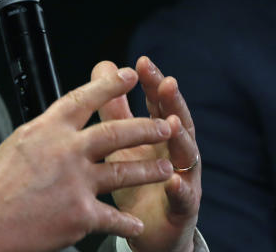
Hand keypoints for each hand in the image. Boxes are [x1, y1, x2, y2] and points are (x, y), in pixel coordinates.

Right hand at [0, 67, 174, 251]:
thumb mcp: (15, 145)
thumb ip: (44, 136)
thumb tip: (58, 128)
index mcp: (46, 129)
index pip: (84, 99)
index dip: (109, 85)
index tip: (129, 75)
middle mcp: (65, 150)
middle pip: (117, 133)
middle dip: (147, 128)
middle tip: (167, 125)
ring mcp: (77, 182)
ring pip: (125, 172)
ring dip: (150, 170)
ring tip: (166, 168)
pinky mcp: (82, 214)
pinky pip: (115, 217)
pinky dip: (127, 223)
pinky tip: (135, 225)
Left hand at [95, 58, 200, 251]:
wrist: (146, 230)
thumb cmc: (135, 179)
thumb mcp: (121, 142)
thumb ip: (115, 108)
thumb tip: (105, 68)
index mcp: (157, 135)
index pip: (157, 104)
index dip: (152, 83)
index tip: (142, 62)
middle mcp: (174, 153)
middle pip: (177, 122)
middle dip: (172, 102)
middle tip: (166, 83)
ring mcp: (183, 179)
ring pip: (187, 156)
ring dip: (182, 138)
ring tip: (172, 123)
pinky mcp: (181, 210)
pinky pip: (184, 199)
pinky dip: (180, 188)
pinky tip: (174, 181)